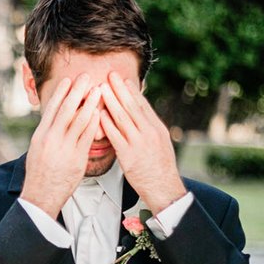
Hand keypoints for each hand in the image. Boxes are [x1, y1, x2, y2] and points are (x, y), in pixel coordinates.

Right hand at [20, 74, 102, 217]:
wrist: (41, 195)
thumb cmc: (40, 173)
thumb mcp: (37, 149)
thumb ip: (47, 134)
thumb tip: (54, 119)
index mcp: (40, 135)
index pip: (52, 109)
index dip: (61, 93)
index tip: (69, 80)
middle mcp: (51, 139)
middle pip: (66, 110)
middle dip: (77, 92)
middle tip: (87, 77)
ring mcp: (64, 149)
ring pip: (79, 121)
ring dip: (90, 104)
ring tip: (99, 91)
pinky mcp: (77, 158)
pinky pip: (87, 137)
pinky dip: (94, 124)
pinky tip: (101, 114)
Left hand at [99, 72, 185, 212]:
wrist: (164, 187)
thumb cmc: (160, 168)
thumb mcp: (160, 143)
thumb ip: (149, 129)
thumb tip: (141, 116)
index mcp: (157, 128)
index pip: (143, 105)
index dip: (132, 91)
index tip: (123, 80)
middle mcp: (149, 133)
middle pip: (132, 106)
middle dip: (120, 89)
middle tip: (110, 75)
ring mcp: (139, 143)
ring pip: (123, 118)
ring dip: (111, 101)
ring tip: (101, 88)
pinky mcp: (129, 156)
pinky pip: (116, 136)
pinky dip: (107, 124)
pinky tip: (99, 114)